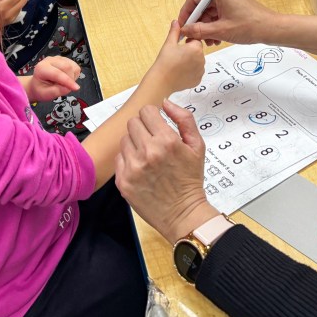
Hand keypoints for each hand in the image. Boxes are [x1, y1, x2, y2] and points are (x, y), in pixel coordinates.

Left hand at [19, 56, 80, 101]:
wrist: (37, 84)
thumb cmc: (40, 89)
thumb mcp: (46, 94)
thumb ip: (57, 91)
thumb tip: (70, 87)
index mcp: (42, 68)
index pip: (57, 73)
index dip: (68, 81)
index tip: (76, 88)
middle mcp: (49, 60)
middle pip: (67, 67)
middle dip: (71, 79)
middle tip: (66, 88)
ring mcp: (57, 58)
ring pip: (73, 66)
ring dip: (72, 76)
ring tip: (64, 83)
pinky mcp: (64, 59)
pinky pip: (75, 66)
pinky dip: (74, 74)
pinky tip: (66, 77)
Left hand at [115, 100, 219, 243]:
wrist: (183, 213)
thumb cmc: (190, 179)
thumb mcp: (197, 145)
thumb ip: (184, 118)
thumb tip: (165, 103)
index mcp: (166, 140)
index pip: (146, 111)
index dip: (153, 116)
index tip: (157, 125)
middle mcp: (147, 152)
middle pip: (133, 123)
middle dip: (143, 128)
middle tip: (153, 141)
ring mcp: (133, 167)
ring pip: (124, 139)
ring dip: (134, 144)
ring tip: (147, 156)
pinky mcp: (123, 181)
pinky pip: (119, 158)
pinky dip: (128, 160)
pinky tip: (141, 169)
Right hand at [145, 20, 204, 95]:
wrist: (162, 80)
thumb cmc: (165, 62)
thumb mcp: (169, 43)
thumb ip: (175, 31)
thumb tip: (176, 22)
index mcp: (196, 48)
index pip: (196, 40)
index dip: (188, 42)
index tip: (180, 46)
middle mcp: (201, 59)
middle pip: (198, 52)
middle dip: (190, 52)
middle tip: (178, 56)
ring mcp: (200, 71)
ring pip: (198, 62)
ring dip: (191, 62)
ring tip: (179, 64)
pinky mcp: (198, 80)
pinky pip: (197, 72)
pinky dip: (191, 72)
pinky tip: (181, 72)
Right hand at [177, 0, 276, 45]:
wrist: (272, 29)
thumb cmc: (252, 27)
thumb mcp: (221, 31)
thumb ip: (199, 30)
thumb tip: (185, 30)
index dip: (186, 12)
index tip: (183, 25)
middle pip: (202, 5)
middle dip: (197, 22)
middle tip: (194, 36)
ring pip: (210, 12)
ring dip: (206, 26)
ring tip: (208, 41)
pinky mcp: (235, 6)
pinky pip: (219, 14)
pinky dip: (215, 25)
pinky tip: (216, 38)